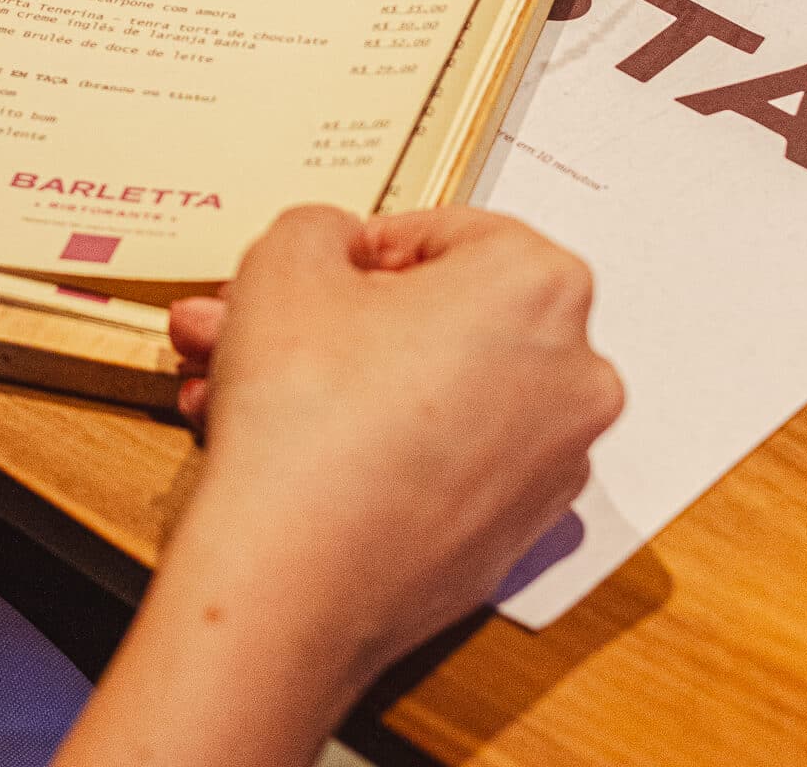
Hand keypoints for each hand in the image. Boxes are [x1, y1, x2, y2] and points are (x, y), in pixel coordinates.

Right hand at [169, 205, 621, 676]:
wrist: (292, 580)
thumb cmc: (307, 410)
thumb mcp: (288, 257)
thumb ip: (321, 227)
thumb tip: (337, 249)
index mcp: (541, 284)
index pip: (446, 233)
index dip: (362, 248)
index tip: (317, 271)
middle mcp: (572, 374)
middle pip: (434, 319)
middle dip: (329, 318)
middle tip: (256, 321)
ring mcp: (549, 464)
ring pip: (426, 391)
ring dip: (331, 379)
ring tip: (234, 383)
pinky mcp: (512, 535)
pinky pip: (439, 460)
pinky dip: (370, 444)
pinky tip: (282, 444)